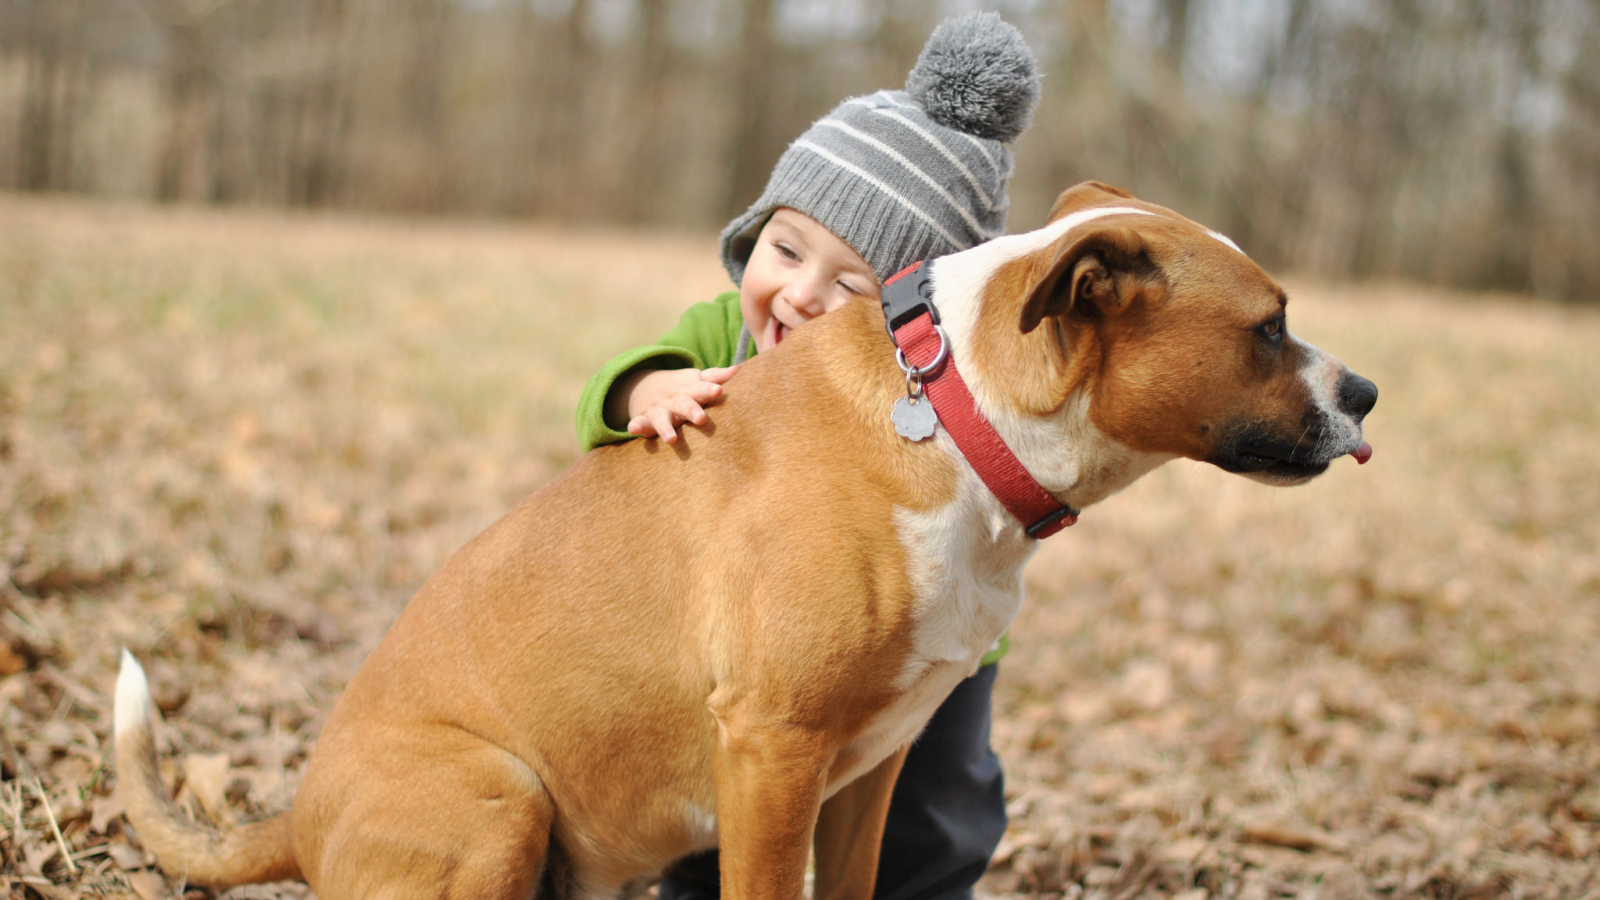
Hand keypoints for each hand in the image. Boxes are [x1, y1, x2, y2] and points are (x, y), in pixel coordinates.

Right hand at [611, 366, 739, 443]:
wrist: (645, 386)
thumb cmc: (683, 389)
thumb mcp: (696, 380)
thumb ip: (715, 377)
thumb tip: (738, 369)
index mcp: (690, 391)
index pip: (701, 388)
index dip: (709, 389)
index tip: (718, 390)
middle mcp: (675, 400)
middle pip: (684, 404)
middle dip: (692, 411)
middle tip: (701, 419)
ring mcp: (659, 409)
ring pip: (662, 418)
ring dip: (666, 427)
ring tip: (672, 439)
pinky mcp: (644, 419)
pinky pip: (639, 423)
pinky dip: (636, 426)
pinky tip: (633, 430)